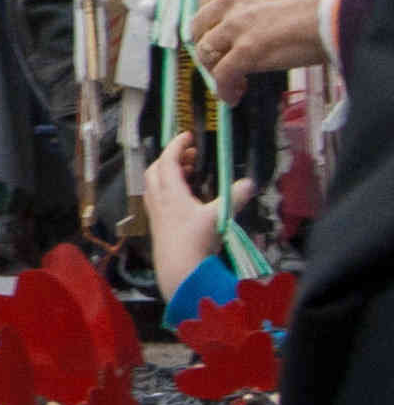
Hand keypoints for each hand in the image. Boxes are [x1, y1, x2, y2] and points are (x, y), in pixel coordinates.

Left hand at [142, 133, 255, 298]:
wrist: (178, 268)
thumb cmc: (196, 241)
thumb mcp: (219, 217)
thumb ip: (235, 198)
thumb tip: (250, 183)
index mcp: (170, 192)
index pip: (167, 160)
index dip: (176, 145)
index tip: (186, 135)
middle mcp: (158, 198)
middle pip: (156, 169)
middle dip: (171, 158)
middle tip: (191, 156)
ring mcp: (155, 211)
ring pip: (154, 183)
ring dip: (168, 173)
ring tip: (190, 172)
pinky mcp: (156, 223)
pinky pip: (157, 197)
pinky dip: (167, 188)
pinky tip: (184, 197)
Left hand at [188, 0, 348, 98]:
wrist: (345, 0)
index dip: (213, 20)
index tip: (220, 32)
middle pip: (202, 25)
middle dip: (209, 44)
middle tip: (221, 58)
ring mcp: (237, 23)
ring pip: (207, 50)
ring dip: (215, 69)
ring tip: (230, 82)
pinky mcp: (247, 49)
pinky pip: (223, 73)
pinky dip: (224, 87)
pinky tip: (233, 96)